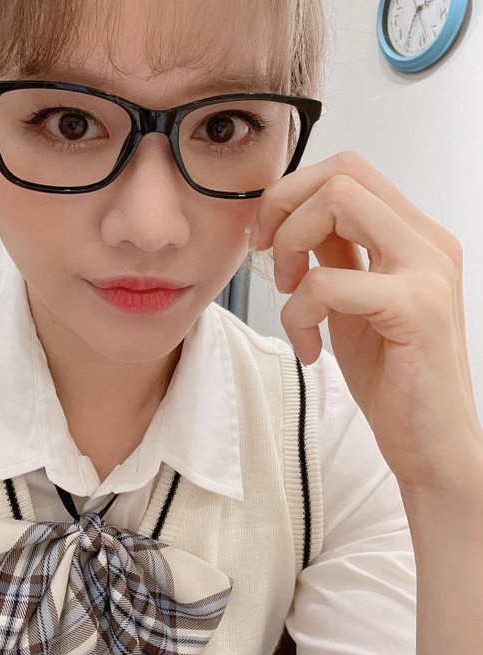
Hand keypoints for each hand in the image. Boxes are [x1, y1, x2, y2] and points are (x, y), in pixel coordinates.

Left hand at [249, 151, 482, 493]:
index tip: (267, 238)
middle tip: (272, 262)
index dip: (293, 193)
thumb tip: (290, 219)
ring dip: (290, 252)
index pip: (347, 170)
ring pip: (335, 206)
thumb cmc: (390, 373)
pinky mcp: (416, 308)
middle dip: (284, 210)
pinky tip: (311, 349)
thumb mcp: (351, 302)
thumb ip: (334, 255)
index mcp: (413, 235)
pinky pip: (327, 282)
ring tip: (292, 301)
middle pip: (340, 173)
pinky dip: (299, 315)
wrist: (429, 441)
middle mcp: (427, 241)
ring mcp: (427, 270)